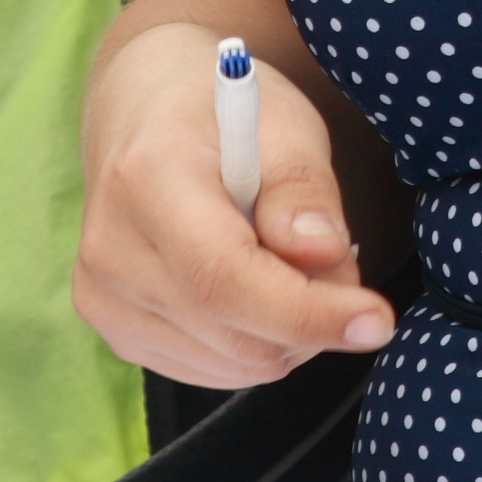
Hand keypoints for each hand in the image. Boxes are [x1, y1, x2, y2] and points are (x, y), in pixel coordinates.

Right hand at [75, 19, 394, 389]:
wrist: (140, 111)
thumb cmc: (217, 111)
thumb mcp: (281, 122)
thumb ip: (303, 190)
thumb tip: (322, 255)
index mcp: (146, 183)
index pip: (225, 279)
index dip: (307, 313)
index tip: (377, 320)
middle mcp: (111, 251)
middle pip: (235, 335)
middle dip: (313, 318)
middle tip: (339, 260)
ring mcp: (105, 299)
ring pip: (234, 365)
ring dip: (289, 334)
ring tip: (289, 260)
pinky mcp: (115, 330)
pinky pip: (213, 371)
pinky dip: (257, 343)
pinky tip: (256, 285)